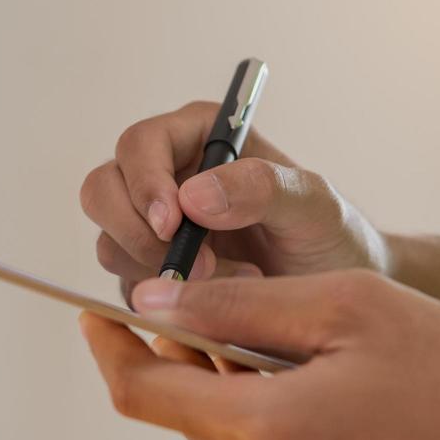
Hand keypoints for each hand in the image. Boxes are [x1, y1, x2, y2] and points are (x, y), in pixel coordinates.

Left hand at [77, 270, 439, 439]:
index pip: (143, 393)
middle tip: (292, 340)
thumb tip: (152, 304)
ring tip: (354, 398)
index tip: (95, 316)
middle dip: (221, 375)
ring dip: (268, 423)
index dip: (110, 348)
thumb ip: (237, 308)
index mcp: (266, 435)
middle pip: (201, 424)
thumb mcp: (352, 308)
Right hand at [79, 102, 386, 300]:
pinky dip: (168, 300)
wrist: (337, 294)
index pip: (140, 145)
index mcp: (199, 137)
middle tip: (197, 269)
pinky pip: (129, 286)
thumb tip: (191, 195)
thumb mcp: (313, 204)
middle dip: (137, 234)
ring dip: (161, 272)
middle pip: (103, 190)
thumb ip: (261, 187)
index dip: (145, 183)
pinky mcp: (151, 273)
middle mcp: (166, 175)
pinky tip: (223, 302)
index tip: (174, 225)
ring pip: (110, 243)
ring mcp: (153, 227)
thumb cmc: (330, 235)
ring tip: (237, 283)